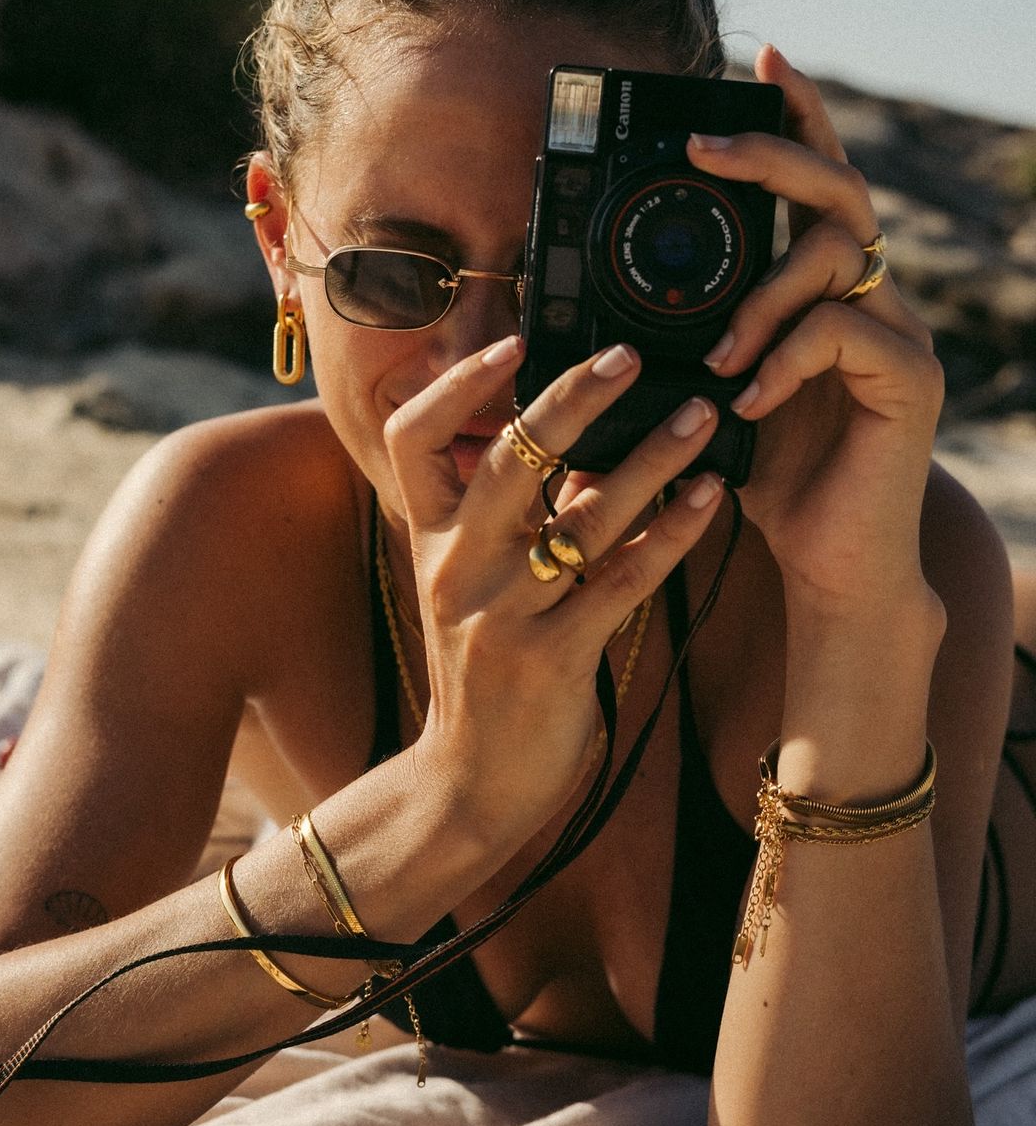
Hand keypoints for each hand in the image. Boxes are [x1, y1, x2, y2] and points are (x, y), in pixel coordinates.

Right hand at [381, 336, 724, 841]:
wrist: (470, 783)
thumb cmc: (483, 671)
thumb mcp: (477, 585)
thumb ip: (517, 516)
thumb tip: (582, 439)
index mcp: (429, 539)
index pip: (412, 438)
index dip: (457, 385)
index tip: (514, 342)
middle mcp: (455, 567)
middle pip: (507, 459)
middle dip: (569, 398)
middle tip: (628, 356)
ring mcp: (500, 614)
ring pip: (580, 516)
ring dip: (649, 458)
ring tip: (701, 416)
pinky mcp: (551, 658)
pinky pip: (621, 582)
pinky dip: (671, 534)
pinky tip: (712, 499)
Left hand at [686, 46, 943, 610]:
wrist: (827, 561)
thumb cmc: (763, 474)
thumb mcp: (705, 396)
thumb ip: (679, 346)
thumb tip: (591, 324)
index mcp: (820, 289)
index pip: (813, 183)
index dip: (795, 115)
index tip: (758, 56)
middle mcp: (867, 297)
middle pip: (839, 189)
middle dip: (774, 152)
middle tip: (706, 145)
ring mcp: (896, 334)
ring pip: (839, 255)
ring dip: (763, 295)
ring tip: (719, 355)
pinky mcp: (910, 382)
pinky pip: (846, 333)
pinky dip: (784, 361)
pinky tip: (746, 403)